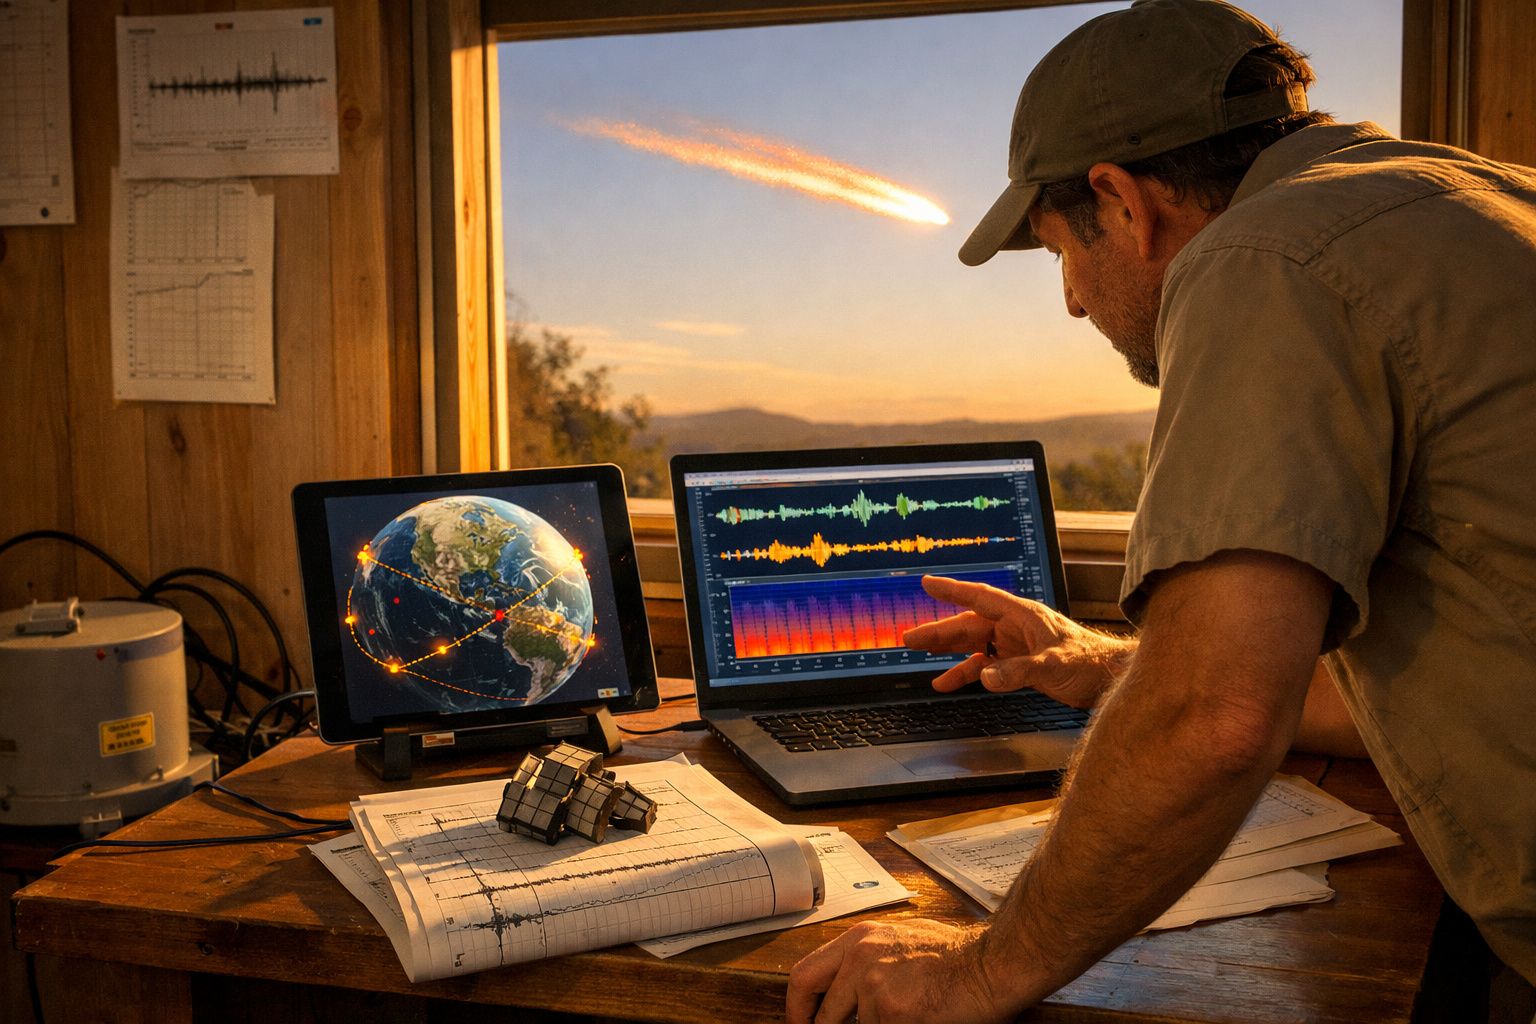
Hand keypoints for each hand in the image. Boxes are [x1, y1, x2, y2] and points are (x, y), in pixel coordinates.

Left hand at [785, 919, 1020, 1023]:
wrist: (991, 964)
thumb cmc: (955, 956)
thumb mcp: (899, 944)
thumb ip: (867, 964)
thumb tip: (844, 995)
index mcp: (858, 940)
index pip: (805, 974)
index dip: (798, 1006)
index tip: (803, 1022)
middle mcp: (859, 958)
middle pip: (812, 1003)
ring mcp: (873, 985)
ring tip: (897, 1015)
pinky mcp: (890, 1012)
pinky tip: (914, 1019)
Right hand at [902, 575, 1131, 708]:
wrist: (1109, 678)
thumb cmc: (1090, 661)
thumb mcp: (1054, 664)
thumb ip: (1018, 672)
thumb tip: (984, 676)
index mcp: (1022, 616)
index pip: (980, 598)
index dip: (952, 591)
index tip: (927, 584)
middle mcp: (1014, 627)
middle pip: (969, 625)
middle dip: (939, 630)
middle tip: (909, 637)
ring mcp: (1015, 645)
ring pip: (972, 644)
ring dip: (947, 649)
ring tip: (918, 653)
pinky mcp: (1017, 664)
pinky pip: (984, 665)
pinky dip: (965, 672)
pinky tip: (947, 681)